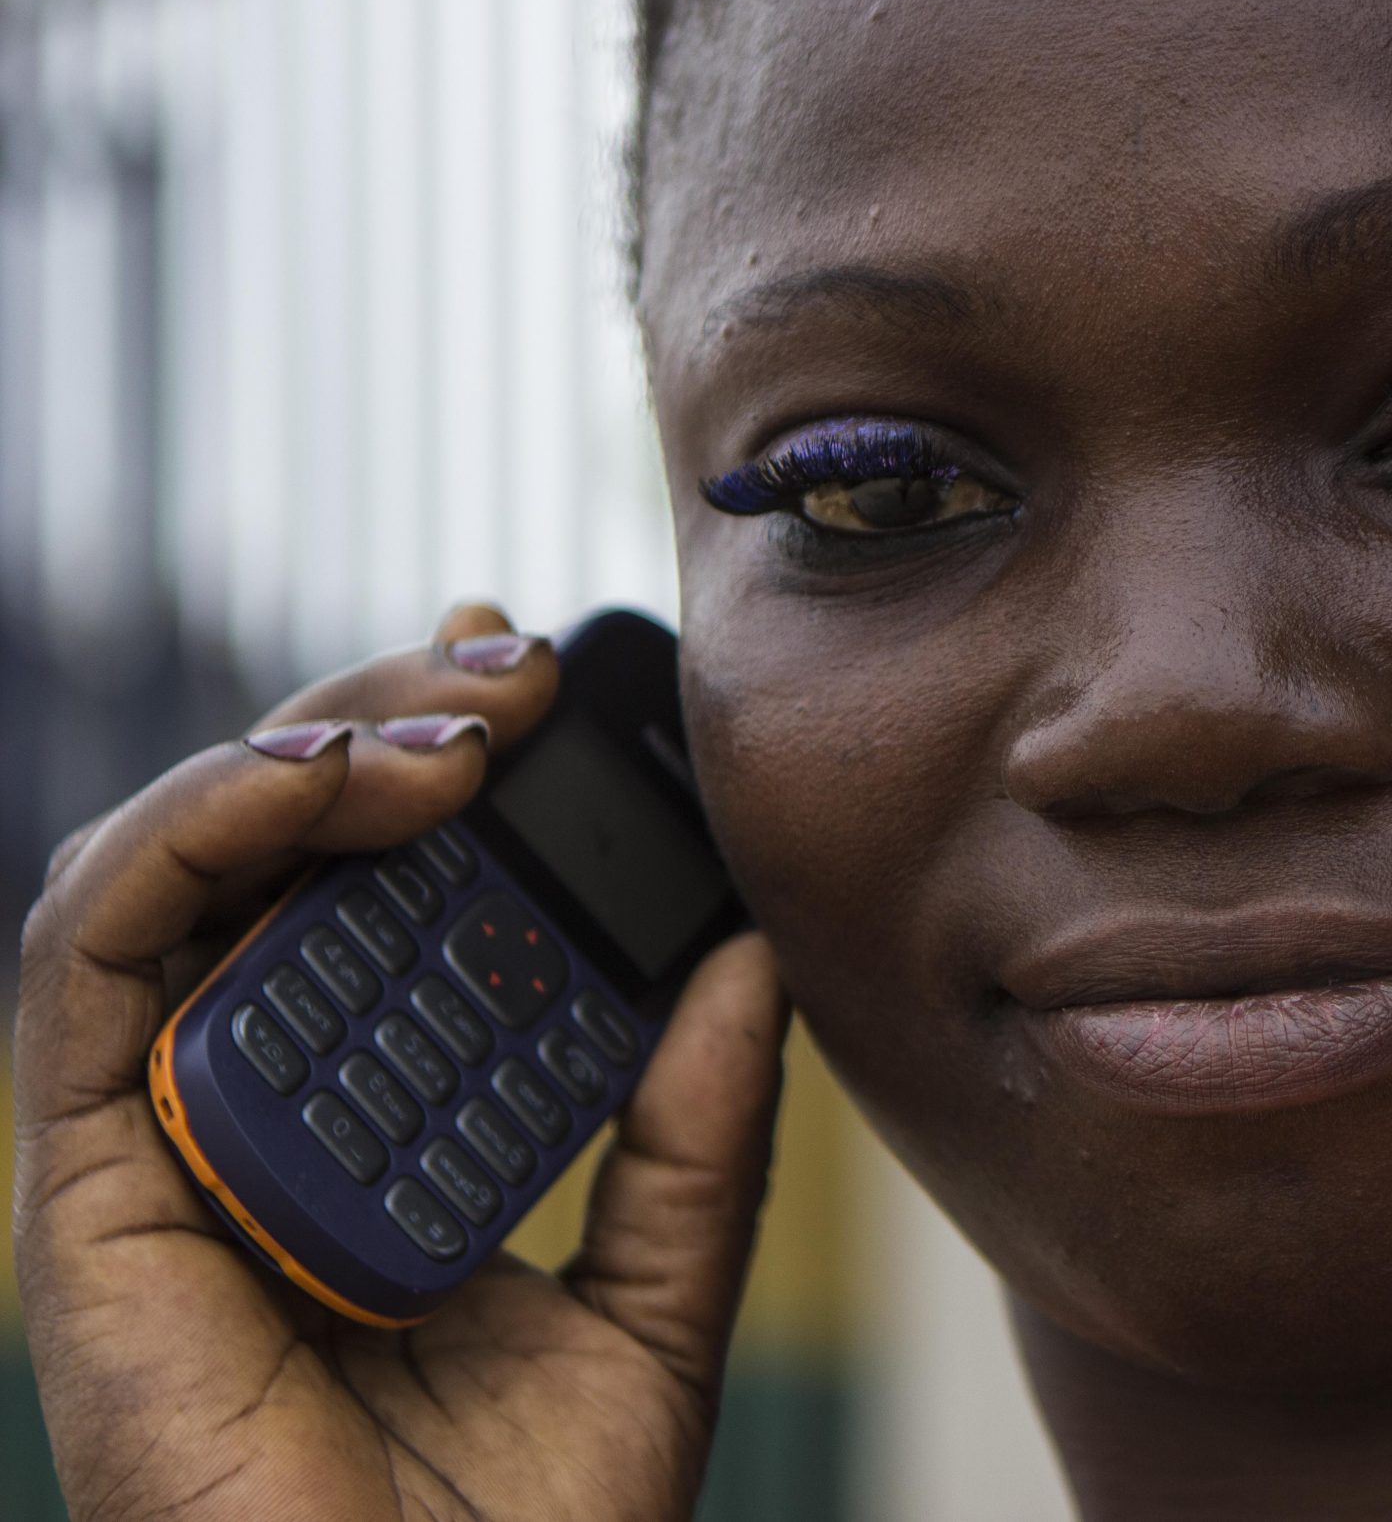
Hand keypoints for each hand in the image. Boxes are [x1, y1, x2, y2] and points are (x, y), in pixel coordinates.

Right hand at [13, 604, 790, 1521]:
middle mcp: (248, 1119)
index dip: (430, 767)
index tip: (542, 684)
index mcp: (366, 1129)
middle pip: (264, 859)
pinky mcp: (79, 1189)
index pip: (366, 903)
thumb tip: (744, 955)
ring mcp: (159, 1147)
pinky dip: (193, 837)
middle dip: (378, 720)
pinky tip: (326, 785)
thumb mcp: (656, 1294)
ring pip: (163, 873)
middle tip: (510, 665)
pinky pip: (88, 967)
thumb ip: (689, 1130)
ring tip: (452, 725)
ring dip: (300, 751)